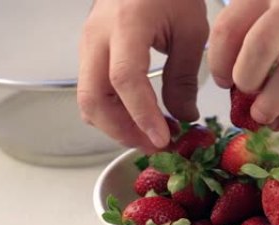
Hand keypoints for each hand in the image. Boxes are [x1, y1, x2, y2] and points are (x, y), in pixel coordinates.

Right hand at [78, 0, 208, 151]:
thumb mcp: (190, 30)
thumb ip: (184, 77)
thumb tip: (183, 118)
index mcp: (127, 24)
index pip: (125, 78)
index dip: (141, 114)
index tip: (162, 138)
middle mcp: (98, 36)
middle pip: (93, 97)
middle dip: (122, 130)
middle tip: (155, 146)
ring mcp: (88, 45)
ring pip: (88, 100)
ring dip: (116, 126)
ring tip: (149, 137)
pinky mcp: (90, 54)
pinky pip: (93, 91)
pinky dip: (113, 113)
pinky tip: (138, 120)